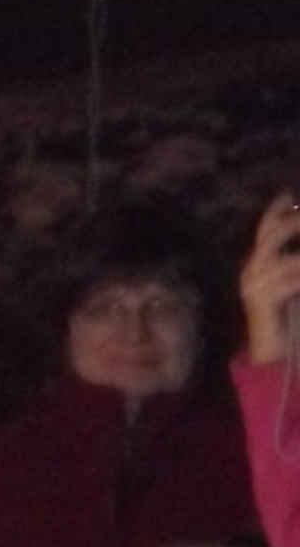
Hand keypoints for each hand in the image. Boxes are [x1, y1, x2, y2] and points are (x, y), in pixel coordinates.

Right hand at [240, 199, 299, 367]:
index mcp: (256, 265)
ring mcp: (255, 286)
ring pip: (287, 259)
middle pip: (272, 236)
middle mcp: (251, 272)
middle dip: (294, 222)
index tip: (288, 194)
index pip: (264, 230)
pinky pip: (292, 281)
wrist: (272, 352)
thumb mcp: (291, 282)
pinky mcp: (264, 301)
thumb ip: (294, 263)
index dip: (276, 210)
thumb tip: (297, 250)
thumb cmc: (285, 317)